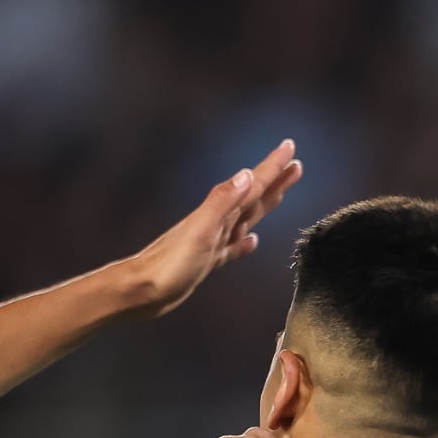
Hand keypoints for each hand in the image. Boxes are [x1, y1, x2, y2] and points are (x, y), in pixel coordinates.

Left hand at [127, 141, 302, 316]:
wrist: (141, 290)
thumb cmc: (168, 265)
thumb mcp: (199, 231)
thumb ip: (221, 202)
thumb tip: (246, 175)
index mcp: (218, 213)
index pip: (252, 185)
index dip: (272, 167)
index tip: (289, 147)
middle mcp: (217, 223)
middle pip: (253, 197)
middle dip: (274, 181)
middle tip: (295, 165)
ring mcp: (212, 241)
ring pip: (246, 218)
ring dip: (263, 204)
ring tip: (279, 193)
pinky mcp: (207, 260)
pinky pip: (232, 247)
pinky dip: (244, 242)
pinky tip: (251, 241)